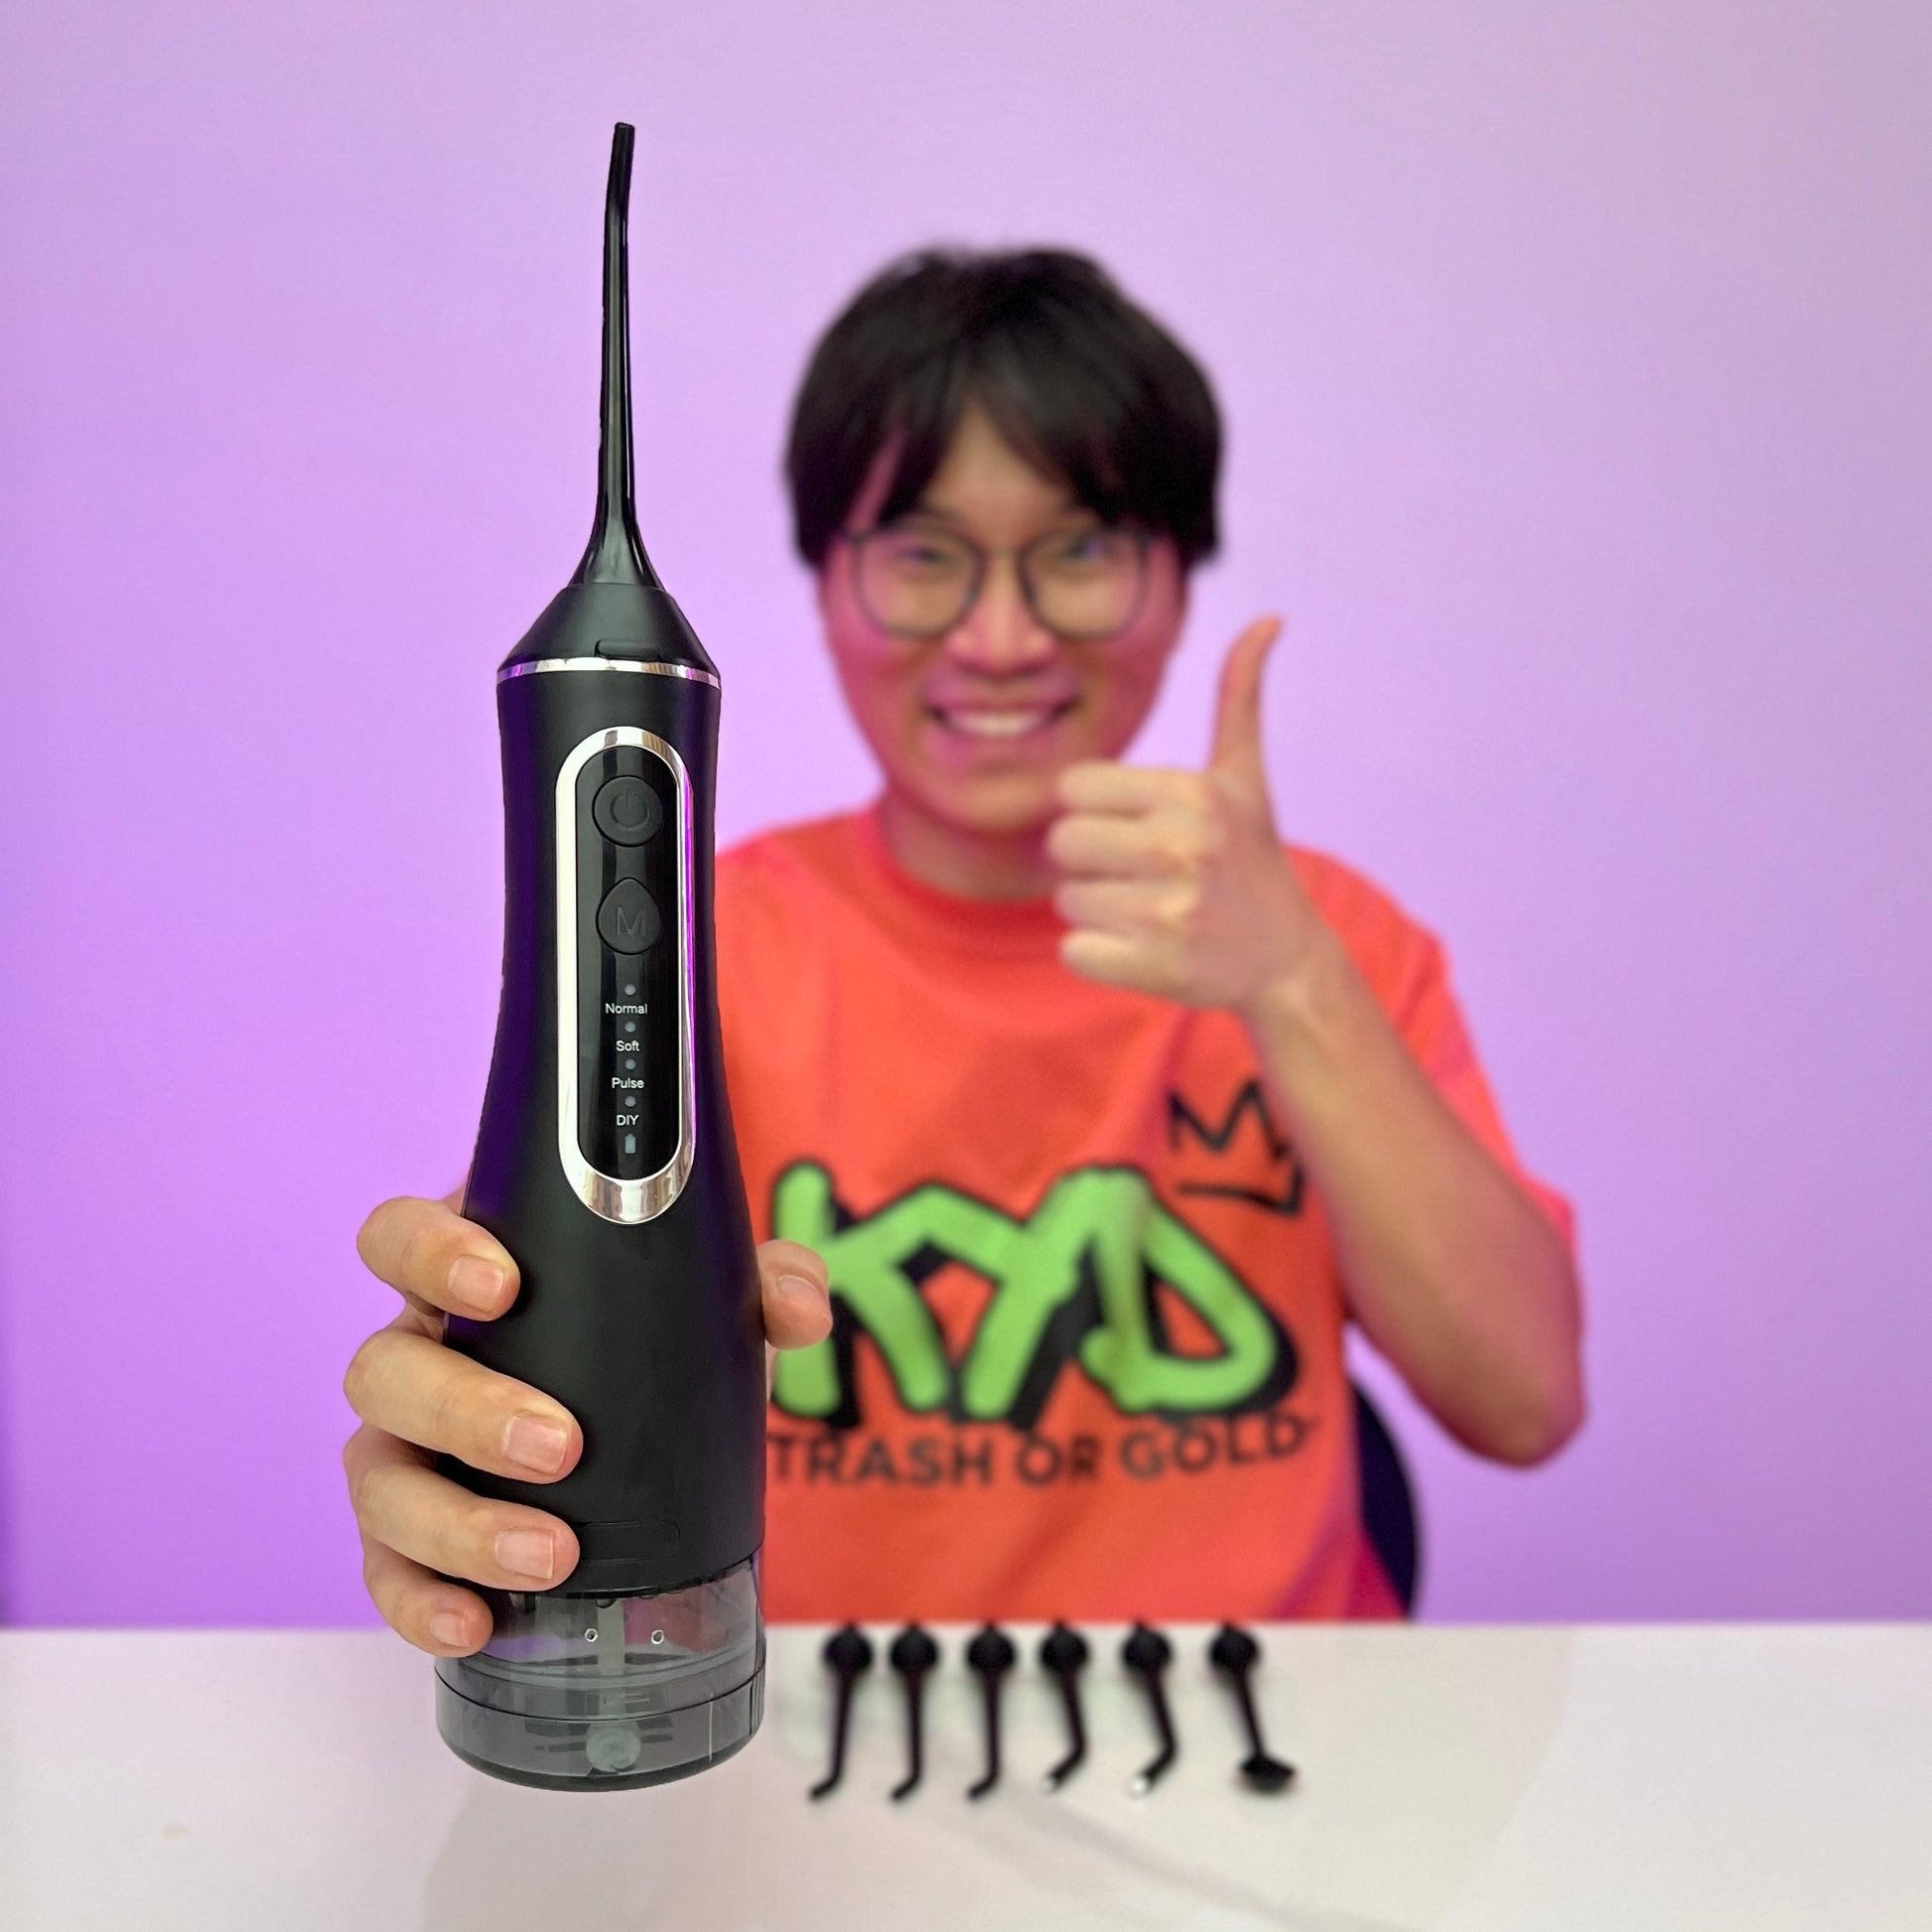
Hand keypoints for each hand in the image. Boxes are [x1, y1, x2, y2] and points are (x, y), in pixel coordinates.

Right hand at [344, 1192, 830, 1656]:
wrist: (647, 1432)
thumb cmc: (647, 1339)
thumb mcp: (705, 1301)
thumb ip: (762, 1283)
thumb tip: (799, 1305)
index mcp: (464, 1279)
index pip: (400, 1238)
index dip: (430, 1253)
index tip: (503, 1285)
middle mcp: (415, 1357)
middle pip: (383, 1371)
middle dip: (465, 1411)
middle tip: (560, 1445)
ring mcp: (403, 1449)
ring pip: (378, 1479)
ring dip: (456, 1522)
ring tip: (551, 1553)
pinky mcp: (409, 1538)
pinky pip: (386, 1573)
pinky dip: (421, 1602)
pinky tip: (476, 1623)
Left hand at [1048, 617, 1325, 1014]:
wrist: (1284, 957)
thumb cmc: (1250, 857)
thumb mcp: (1244, 777)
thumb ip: (1239, 696)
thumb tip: (1267, 620)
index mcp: (1190, 795)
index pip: (1073, 788)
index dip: (1093, 809)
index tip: (1134, 826)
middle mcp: (1180, 849)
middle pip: (1061, 844)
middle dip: (1089, 860)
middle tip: (1138, 872)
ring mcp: (1167, 912)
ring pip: (1066, 900)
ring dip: (1096, 909)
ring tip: (1148, 908)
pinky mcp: (1154, 967)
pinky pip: (1074, 951)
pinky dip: (1098, 954)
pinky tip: (1143, 946)